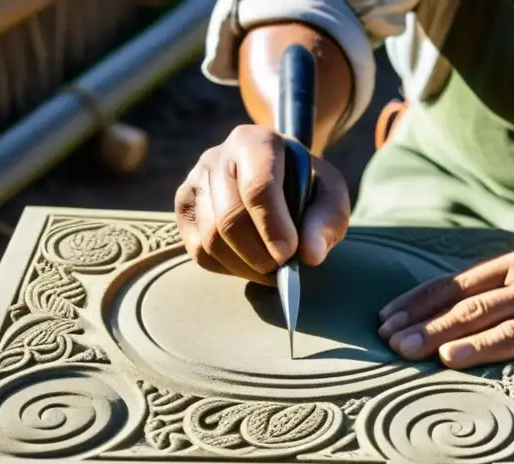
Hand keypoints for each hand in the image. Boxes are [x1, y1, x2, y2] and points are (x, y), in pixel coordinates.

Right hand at [175, 125, 350, 283]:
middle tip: (280, 269)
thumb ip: (328, 219)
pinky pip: (198, 250)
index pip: (257, 187)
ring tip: (270, 271)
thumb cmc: (306, 185)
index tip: (289, 255)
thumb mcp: (330, 193)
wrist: (277, 176)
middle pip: (229, 217)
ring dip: (244, 266)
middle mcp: (218, 156)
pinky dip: (227, 268)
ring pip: (211, 238)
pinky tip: (249, 265)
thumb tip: (310, 255)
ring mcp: (195, 181)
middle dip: (258, 254)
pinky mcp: (184, 207)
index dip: (272, 227)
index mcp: (256, 142)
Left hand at [377, 247, 513, 392]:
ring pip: (512, 330)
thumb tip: (421, 331)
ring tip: (441, 359)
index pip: (456, 285)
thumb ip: (486, 300)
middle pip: (477, 308)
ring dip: (474, 345)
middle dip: (432, 328)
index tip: (384, 323)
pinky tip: (494, 386)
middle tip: (396, 346)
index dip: (418, 304)